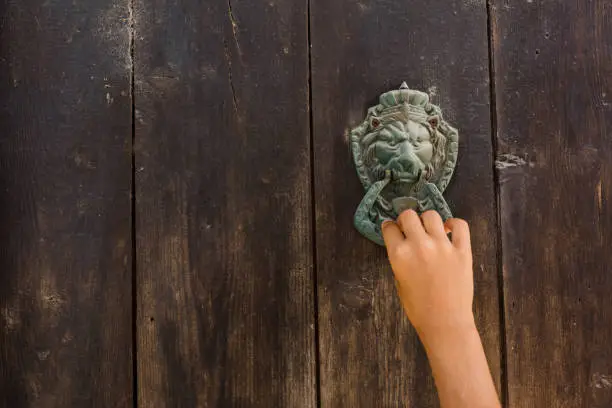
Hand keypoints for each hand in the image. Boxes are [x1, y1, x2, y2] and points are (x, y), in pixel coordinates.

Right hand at [381, 210, 474, 340]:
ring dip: (427, 221)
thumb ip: (399, 258)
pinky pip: (460, 225)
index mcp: (399, 254)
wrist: (445, 322)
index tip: (394, 231)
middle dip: (406, 220)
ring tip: (429, 231)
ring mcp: (443, 246)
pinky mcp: (462, 250)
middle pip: (409, 215)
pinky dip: (454, 224)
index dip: (390, 228)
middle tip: (410, 229)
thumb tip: (402, 242)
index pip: (389, 227)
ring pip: (432, 215)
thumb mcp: (399, 280)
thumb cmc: (418, 307)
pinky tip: (449, 231)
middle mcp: (419, 245)